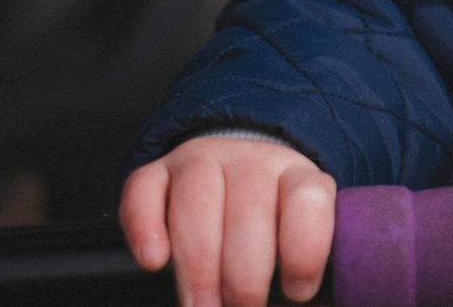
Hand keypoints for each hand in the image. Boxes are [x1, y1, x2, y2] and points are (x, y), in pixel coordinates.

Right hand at [119, 134, 335, 306]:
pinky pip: (143, 190)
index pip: (308, 200)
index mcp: (296, 175)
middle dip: (244, 276)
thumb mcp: (295, 236)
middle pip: (249, 211)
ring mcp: (201, 161)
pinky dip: (145, 227)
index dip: (304, 250)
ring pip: (197, 202)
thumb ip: (301, 269)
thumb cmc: (268, 221)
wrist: (231, 172)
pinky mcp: (156, 171)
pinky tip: (154, 261)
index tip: (296, 292)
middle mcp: (251, 161)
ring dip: (198, 265)